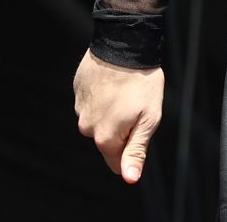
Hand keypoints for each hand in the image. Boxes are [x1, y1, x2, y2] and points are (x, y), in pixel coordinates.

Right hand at [73, 48, 164, 183]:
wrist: (124, 46)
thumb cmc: (142, 82)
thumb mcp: (149, 119)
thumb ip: (136, 151)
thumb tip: (129, 179)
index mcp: (105, 138)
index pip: (116, 162)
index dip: (131, 150)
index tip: (140, 129)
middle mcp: (87, 127)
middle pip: (107, 140)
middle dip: (122, 129)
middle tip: (136, 106)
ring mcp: (79, 108)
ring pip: (99, 121)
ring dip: (111, 112)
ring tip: (124, 92)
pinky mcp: (77, 92)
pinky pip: (92, 103)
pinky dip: (102, 97)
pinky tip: (113, 84)